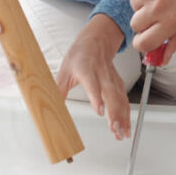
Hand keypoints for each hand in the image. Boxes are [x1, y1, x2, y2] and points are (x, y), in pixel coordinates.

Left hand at [55, 14, 130, 139]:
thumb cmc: (79, 55)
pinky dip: (126, 114)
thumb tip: (48, 107)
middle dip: (114, 112)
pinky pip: (124, 99)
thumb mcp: (64, 70)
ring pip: (120, 98)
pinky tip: (126, 126)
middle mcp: (102, 74)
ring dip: (122, 116)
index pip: (93, 84)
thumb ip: (58, 90)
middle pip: (111, 94)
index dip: (97, 97)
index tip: (99, 111)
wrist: (96, 40)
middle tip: (114, 129)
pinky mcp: (118, 83)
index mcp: (86, 69)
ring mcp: (112, 78)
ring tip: (121, 133)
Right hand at [129, 0, 175, 60]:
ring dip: (144, 0)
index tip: (144, 39)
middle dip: (144, 20)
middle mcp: (157, 6)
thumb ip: (175, 40)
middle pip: (135, 25)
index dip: (142, 43)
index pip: (144, 44)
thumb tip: (161, 60)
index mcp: (172, 20)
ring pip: (133, 5)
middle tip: (159, 7)